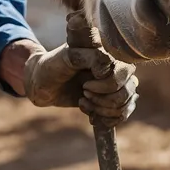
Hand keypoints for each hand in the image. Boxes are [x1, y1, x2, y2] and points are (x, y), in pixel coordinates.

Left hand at [23, 14, 137, 125]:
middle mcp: (116, 65)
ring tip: (84, 102)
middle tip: (84, 94)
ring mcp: (115, 82)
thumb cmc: (52, 66)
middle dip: (104, 99)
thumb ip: (90, 57)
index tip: (84, 85)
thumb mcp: (66, 57)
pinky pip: (123, 113)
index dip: (106, 85)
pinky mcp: (111, 98)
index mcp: (108, 51)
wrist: (41, 84)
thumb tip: (109, 69)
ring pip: (127, 103)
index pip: (124, 71)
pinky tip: (90, 114)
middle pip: (128, 90)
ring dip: (104, 110)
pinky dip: (107, 119)